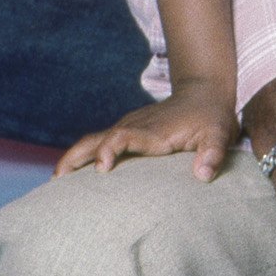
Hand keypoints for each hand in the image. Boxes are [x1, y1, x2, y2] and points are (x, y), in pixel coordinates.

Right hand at [56, 79, 237, 185]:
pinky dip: (83, 156)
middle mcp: (134, 127)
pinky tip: (74, 176)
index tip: (101, 169)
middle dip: (75, 158)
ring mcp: (128, 128)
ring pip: (93, 140)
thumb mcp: (220, 133)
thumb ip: (213, 153)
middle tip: (57, 182)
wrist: (205, 92)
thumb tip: (202, 176)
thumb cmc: (212, 117)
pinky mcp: (128, 131)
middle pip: (96, 139)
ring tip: (55, 183)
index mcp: (152, 131)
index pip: (121, 138)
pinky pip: (100, 142)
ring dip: (73, 158)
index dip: (108, 151)